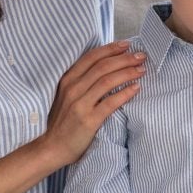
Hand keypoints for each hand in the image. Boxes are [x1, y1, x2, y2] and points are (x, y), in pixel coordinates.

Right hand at [39, 41, 144, 165]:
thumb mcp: (66, 96)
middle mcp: (73, 88)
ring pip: (107, 81)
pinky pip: (110, 103)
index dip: (110, 49)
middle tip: (140, 56)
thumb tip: (105, 69)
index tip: (126, 45)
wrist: (51, 147)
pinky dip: (125, 93)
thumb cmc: (62, 122)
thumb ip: (81, 82)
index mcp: (67, 80)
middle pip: (102, 66)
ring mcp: (80, 104)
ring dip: (127, 72)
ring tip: (141, 70)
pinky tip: (137, 88)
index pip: (91, 57)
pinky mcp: (88, 120)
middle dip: (124, 59)